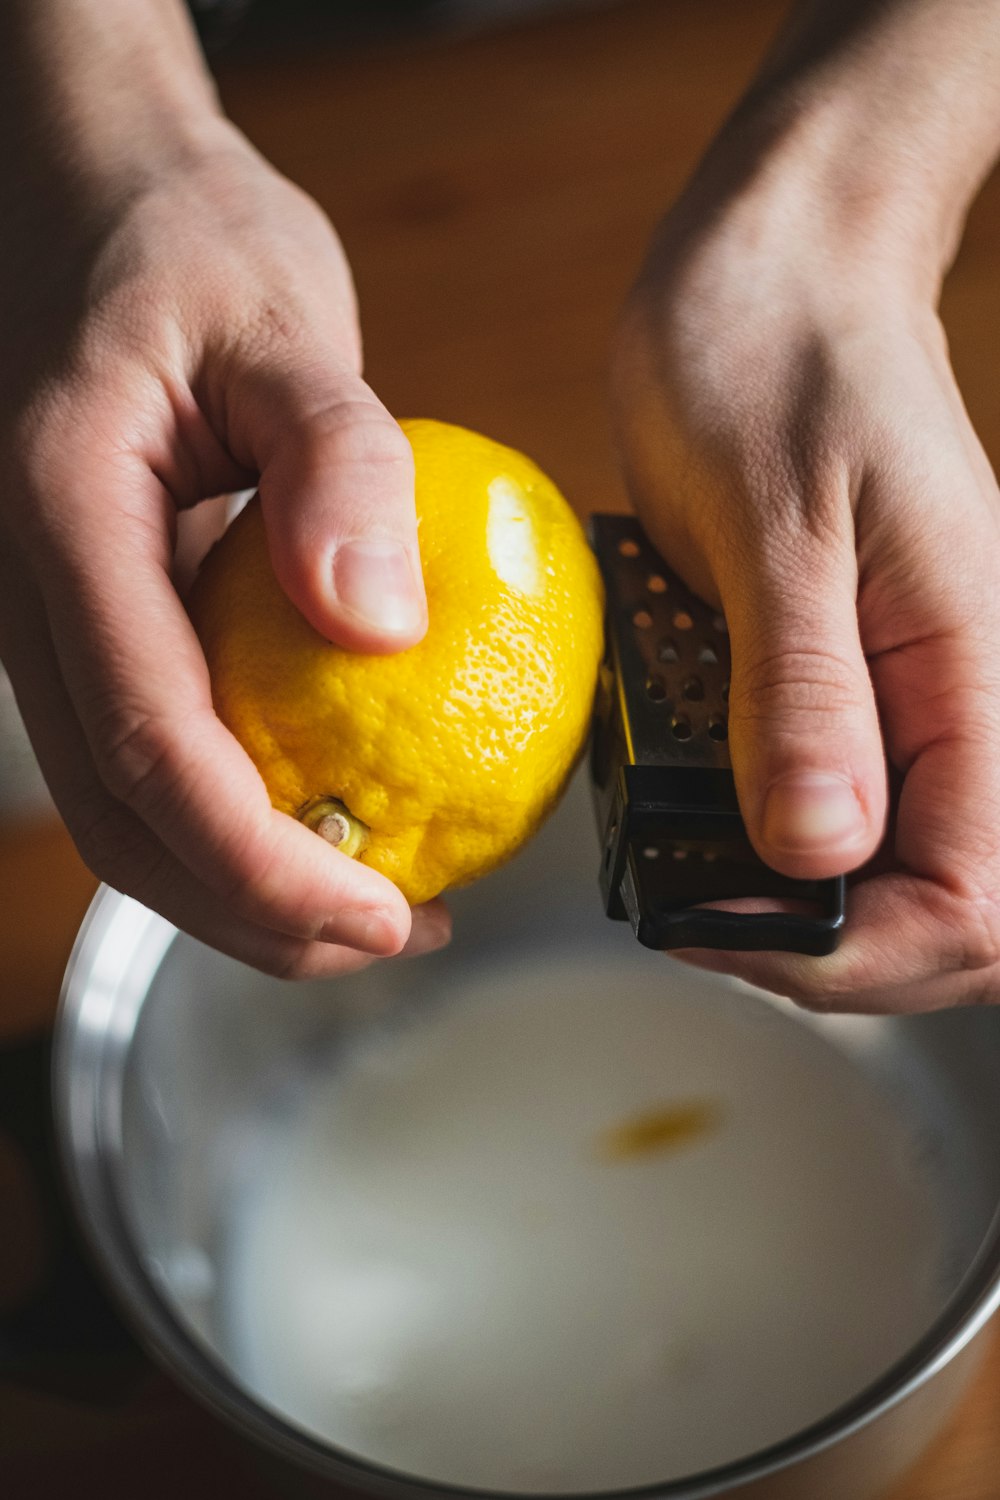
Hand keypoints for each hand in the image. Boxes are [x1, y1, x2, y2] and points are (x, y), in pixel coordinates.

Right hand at [0, 119, 449, 977]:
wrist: (88, 195)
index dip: (259, 861)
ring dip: (238, 886)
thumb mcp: (280, 317)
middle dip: (251, 914)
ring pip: (123, 805)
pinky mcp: (88, 618)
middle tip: (396, 936)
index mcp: (59, 523)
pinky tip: (331, 811)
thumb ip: (334, 458)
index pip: (148, 744)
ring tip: (374, 908)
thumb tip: (385, 626)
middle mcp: (23, 594)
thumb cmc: (181, 239)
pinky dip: (234, 813)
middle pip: (121, 818)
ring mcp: (45, 617)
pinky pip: (148, 746)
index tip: (383, 915)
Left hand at [613, 139, 999, 1011]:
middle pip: (948, 908)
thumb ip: (802, 694)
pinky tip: (695, 823)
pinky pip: (837, 802)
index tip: (725, 927)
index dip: (855, 953)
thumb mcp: (774, 523)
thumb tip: (817, 850)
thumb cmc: (776, 355)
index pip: (971, 896)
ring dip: (800, 910)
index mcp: (969, 669)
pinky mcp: (844, 678)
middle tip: (695, 919)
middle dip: (829, 951)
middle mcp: (954, 697)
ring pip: (893, 871)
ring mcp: (904, 693)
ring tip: (686, 886)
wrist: (771, 269)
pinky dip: (768, 842)